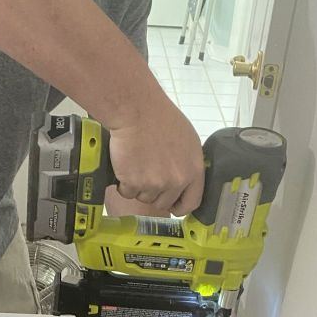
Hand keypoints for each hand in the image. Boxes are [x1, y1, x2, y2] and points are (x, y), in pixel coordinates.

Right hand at [108, 92, 204, 215]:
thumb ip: (188, 165)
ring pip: (144, 198)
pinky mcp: (134, 183)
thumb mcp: (187, 141)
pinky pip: (127, 192)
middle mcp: (176, 180)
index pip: (191, 203)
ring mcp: (155, 184)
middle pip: (164, 203)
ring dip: (138, 187)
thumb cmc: (160, 118)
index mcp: (193, 170)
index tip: (172, 204)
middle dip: (154, 194)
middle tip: (146, 174)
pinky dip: (123, 182)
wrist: (136, 110)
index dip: (180, 206)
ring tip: (136, 164)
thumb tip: (184, 182)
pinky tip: (125, 164)